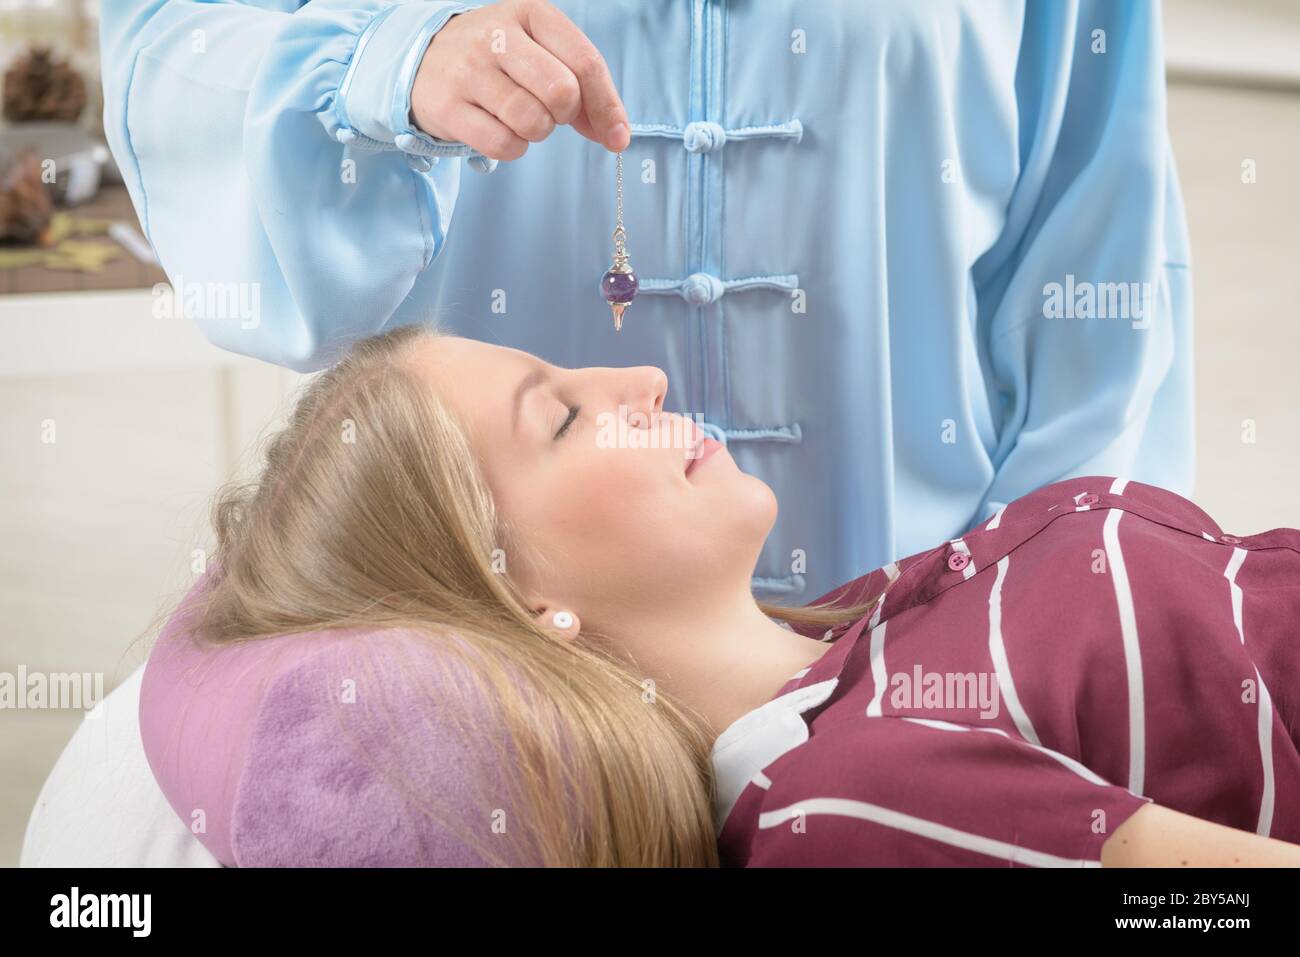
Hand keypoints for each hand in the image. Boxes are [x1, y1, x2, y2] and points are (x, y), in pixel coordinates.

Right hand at [410, 0, 630, 160]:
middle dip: (565, 115)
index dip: (607, 107)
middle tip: (550, 113)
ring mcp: (468, 70)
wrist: (423, 60)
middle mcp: (497, 36)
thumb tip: (614, 134)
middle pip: (561, 92)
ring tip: (520, 116)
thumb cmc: (496, 59)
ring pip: (532, 121)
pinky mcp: (448, 106)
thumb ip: (580, 84)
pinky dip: (512, 148)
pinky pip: (503, 145)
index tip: (616, 137)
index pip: (586, 63)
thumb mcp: (538, 50)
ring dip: (536, 132)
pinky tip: (501, 130)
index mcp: (531, 13)